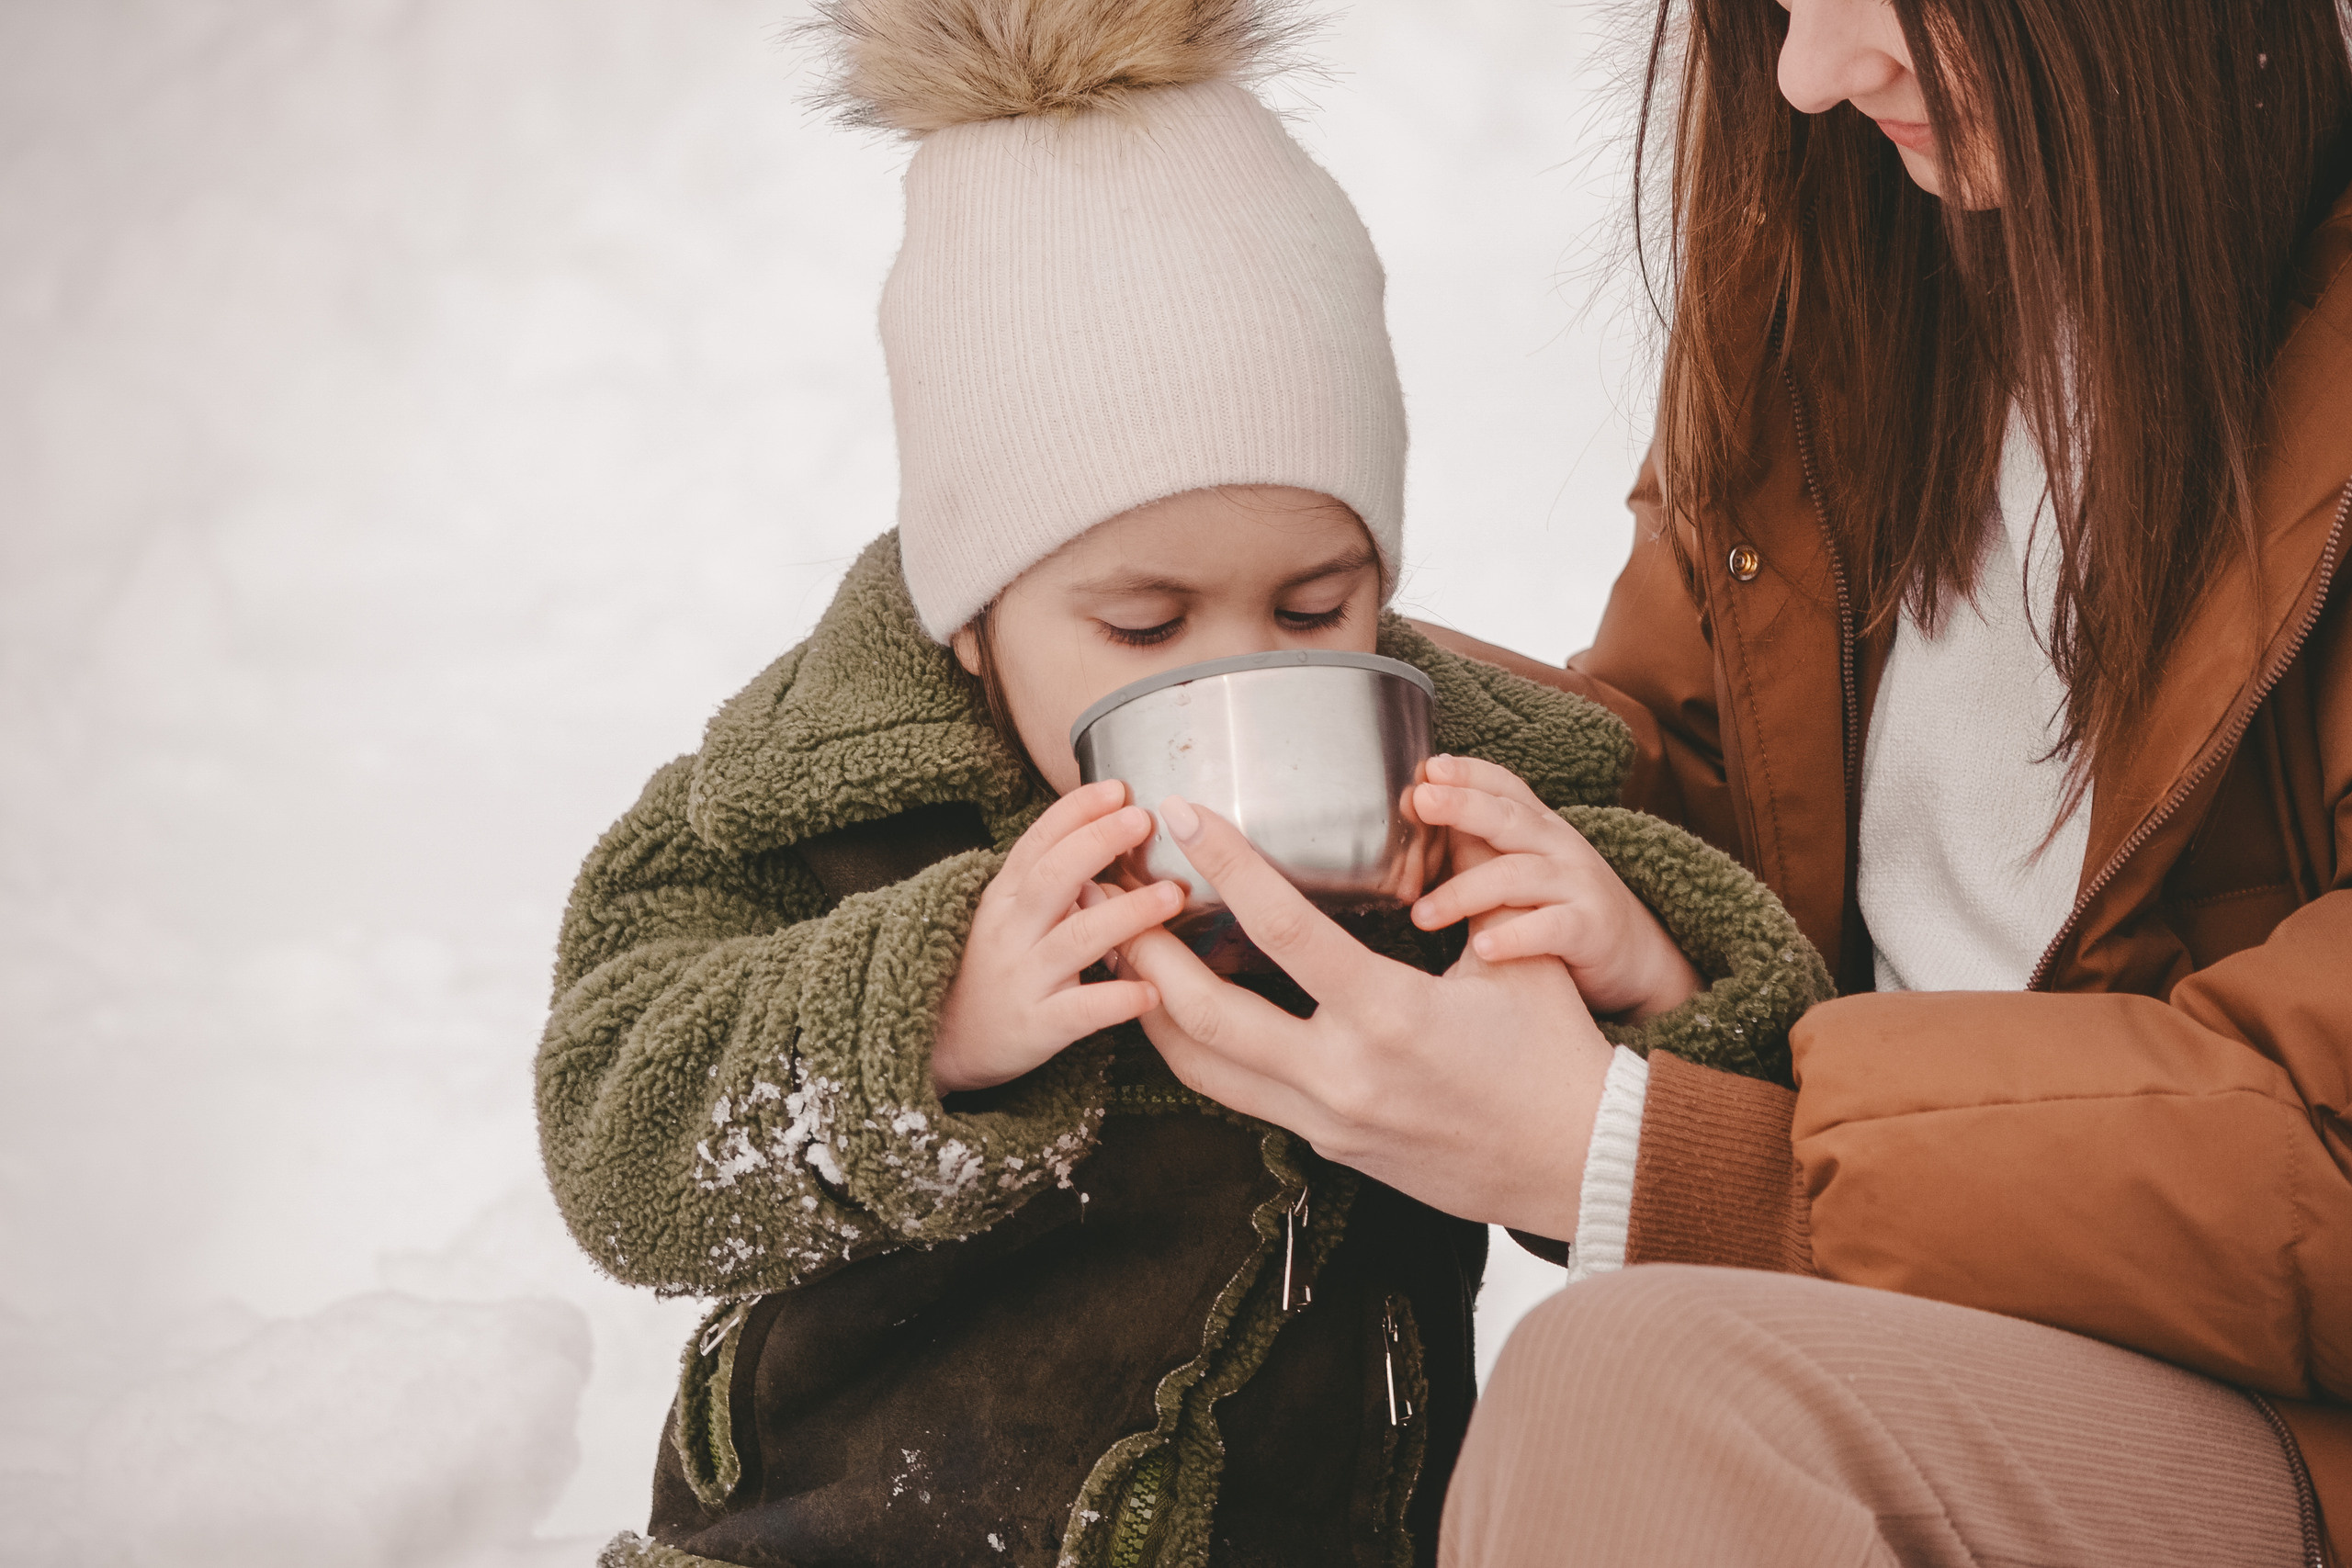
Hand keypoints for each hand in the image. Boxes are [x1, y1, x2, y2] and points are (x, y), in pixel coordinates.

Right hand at [933, 781, 1184, 1093]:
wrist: (949, 1041)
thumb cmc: (996, 967)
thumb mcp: (1012, 913)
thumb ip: (1054, 876)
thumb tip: (1112, 824)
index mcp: (1007, 896)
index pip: (1038, 841)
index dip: (1076, 811)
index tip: (1117, 787)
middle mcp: (1011, 930)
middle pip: (1053, 877)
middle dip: (1099, 843)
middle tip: (1144, 821)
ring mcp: (1023, 978)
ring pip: (1075, 939)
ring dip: (1127, 914)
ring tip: (1172, 897)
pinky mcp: (1037, 1025)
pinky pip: (1080, 1011)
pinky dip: (1116, 1000)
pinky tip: (1153, 991)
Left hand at [1116, 796, 1615, 1240]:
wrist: (1577, 1166)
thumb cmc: (1557, 1055)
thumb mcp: (1521, 956)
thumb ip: (1472, 880)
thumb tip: (1438, 807)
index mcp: (1388, 1017)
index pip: (1283, 931)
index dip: (1225, 866)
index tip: (1183, 816)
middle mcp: (1341, 1075)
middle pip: (1201, 1014)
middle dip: (1143, 948)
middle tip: (1109, 888)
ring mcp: (1324, 1118)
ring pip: (1200, 1066)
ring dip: (1150, 1002)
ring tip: (1119, 942)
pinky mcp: (1324, 1143)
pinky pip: (1236, 1092)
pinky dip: (1194, 1044)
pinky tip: (1176, 1002)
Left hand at [1409, 755, 1701, 1021]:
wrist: (1636, 953)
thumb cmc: (1560, 907)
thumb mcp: (1523, 867)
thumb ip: (1478, 845)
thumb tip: (1412, 820)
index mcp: (1540, 826)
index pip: (1505, 786)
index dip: (1469, 773)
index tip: (1429, 766)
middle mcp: (1560, 846)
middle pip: (1508, 817)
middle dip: (1462, 805)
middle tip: (1420, 801)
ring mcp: (1578, 884)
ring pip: (1516, 876)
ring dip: (1463, 894)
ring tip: (1421, 916)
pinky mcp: (1590, 928)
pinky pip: (1549, 928)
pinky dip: (1513, 937)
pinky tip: (1481, 949)